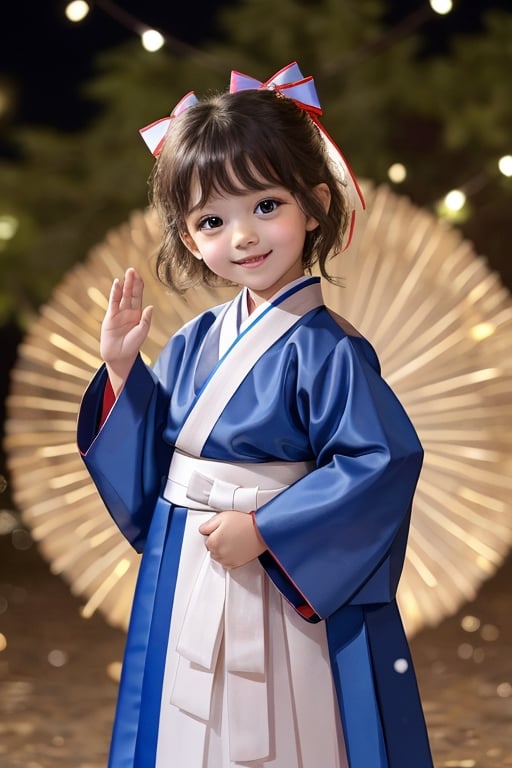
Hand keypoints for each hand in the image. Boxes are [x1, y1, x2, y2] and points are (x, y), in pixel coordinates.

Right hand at [100, 268, 152, 392]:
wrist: (120, 357)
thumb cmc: (132, 346)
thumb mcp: (142, 333)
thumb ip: (146, 320)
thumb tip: (151, 306)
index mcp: (138, 315)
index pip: (139, 297)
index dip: (139, 286)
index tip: (140, 276)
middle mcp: (128, 312)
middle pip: (131, 293)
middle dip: (132, 281)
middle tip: (133, 269)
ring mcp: (119, 314)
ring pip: (122, 296)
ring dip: (125, 284)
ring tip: (127, 273)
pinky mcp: (110, 317)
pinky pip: (113, 303)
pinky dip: (114, 293)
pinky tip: (117, 284)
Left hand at [199, 511, 266, 568]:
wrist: (262, 531)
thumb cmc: (245, 523)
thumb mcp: (223, 516)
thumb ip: (208, 524)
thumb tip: (202, 529)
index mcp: (213, 541)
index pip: (206, 539)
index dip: (213, 533)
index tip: (221, 529)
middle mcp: (218, 553)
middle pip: (211, 549)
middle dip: (217, 541)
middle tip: (228, 533)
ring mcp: (227, 560)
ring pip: (218, 557)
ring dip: (222, 550)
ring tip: (233, 540)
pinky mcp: (235, 564)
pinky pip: (226, 563)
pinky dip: (228, 557)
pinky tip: (235, 548)